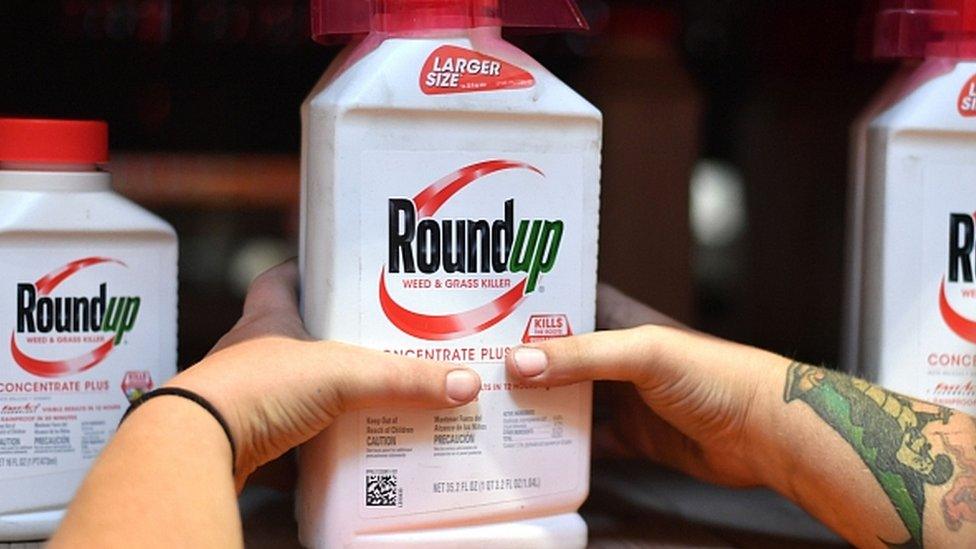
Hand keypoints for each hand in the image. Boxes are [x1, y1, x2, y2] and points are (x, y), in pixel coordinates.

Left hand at [167, 260, 481, 488]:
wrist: (197, 445)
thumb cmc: (254, 389)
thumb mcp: (343, 374)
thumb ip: (403, 379)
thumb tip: (463, 382)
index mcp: (270, 318)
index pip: (283, 277)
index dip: (308, 270)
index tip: (338, 270)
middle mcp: (254, 351)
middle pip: (293, 334)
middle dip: (331, 339)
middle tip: (375, 342)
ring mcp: (248, 395)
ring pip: (292, 386)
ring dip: (323, 392)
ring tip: (371, 396)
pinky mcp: (248, 436)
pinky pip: (288, 433)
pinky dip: (313, 440)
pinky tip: (343, 447)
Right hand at [506, 284, 787, 487]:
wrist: (765, 432)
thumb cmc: (717, 375)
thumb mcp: (643, 354)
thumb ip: (582, 356)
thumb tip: (518, 362)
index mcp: (618, 320)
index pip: (561, 304)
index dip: (524, 308)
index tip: (480, 314)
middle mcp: (615, 357)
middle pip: (554, 358)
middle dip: (517, 365)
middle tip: (470, 371)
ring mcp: (622, 398)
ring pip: (564, 401)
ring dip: (533, 408)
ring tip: (486, 412)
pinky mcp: (631, 437)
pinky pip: (585, 443)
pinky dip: (559, 449)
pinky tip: (529, 453)